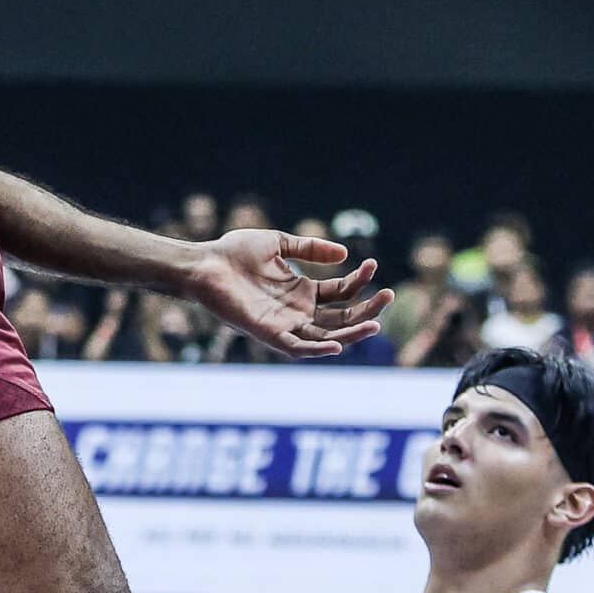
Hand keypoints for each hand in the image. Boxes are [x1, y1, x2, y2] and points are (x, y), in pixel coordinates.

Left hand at [183, 230, 390, 358]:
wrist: (204, 264)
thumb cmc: (234, 252)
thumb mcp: (279, 243)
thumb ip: (310, 248)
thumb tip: (345, 254)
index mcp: (302, 291)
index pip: (341, 292)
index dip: (359, 280)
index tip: (373, 265)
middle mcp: (297, 311)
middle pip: (342, 317)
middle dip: (367, 310)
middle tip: (389, 296)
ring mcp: (284, 324)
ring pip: (326, 336)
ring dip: (352, 333)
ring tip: (375, 324)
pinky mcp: (268, 334)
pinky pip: (297, 348)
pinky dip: (317, 349)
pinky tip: (336, 344)